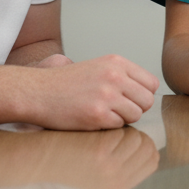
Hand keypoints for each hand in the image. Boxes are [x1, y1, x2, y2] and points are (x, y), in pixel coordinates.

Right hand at [28, 54, 159, 129]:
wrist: (37, 92)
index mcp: (116, 62)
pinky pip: (119, 125)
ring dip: (122, 118)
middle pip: (147, 100)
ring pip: (135, 114)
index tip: (130, 100)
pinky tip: (93, 119)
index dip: (143, 95)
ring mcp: (106, 95)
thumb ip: (123, 75)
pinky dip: (109, 126)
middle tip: (118, 110)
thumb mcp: (98, 67)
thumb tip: (147, 93)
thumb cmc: (66, 83)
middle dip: (136, 109)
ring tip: (104, 114)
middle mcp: (114, 75)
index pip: (151, 83)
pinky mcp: (97, 114)